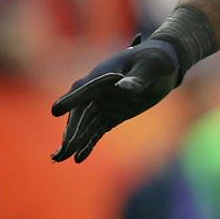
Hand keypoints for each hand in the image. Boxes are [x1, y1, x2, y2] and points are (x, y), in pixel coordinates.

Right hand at [51, 37, 184, 162]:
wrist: (163, 65)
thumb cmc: (156, 60)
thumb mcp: (150, 66)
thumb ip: (137, 78)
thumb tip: (123, 87)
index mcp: (101, 76)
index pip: (83, 91)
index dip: (71, 101)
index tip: (55, 111)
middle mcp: (96, 92)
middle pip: (80, 114)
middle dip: (71, 132)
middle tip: (62, 151)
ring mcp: (103, 104)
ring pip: (85, 125)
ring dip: (74, 142)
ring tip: (61, 158)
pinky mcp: (112, 114)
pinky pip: (97, 130)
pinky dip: (89, 143)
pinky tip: (79, 158)